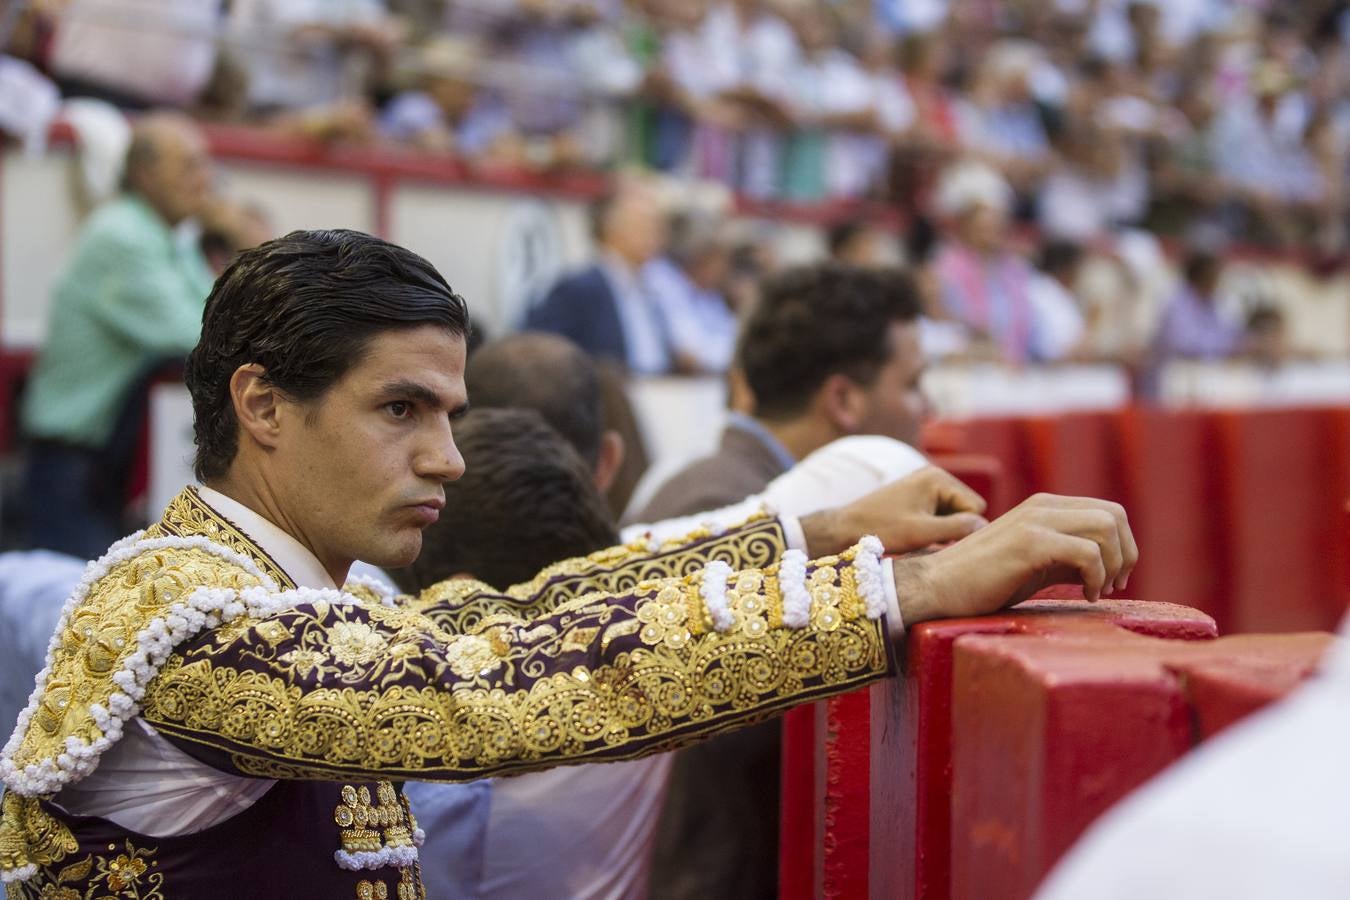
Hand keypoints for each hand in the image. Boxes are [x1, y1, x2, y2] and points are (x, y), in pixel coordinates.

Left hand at [801, 466, 987, 556]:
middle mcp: (934, 476)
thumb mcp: (922, 533)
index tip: (945, 544)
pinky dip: (935, 529)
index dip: (965, 529)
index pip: (976, 507)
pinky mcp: (918, 497)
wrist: (844, 528)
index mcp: (938, 477)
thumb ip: (957, 529)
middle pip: (967, 509)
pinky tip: (918, 538)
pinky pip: (941, 515)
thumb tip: (985, 527)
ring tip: (922, 541)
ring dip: (945, 531)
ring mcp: (925, 485)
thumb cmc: (881, 529)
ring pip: (955, 515)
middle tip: (932, 543)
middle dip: (955, 529)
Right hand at [893, 494, 1137, 625]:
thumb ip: (1068, 559)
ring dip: (1114, 564)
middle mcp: (1043, 506)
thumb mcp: (1035, 565)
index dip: (1122, 546)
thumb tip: (1108, 569)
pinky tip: (1085, 595)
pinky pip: (1088, 552)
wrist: (938, 587)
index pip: (1109, 511)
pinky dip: (1097, 577)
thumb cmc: (983, 581)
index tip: (1113, 579)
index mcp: (1045, 507)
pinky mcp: (1030, 542)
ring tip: (1097, 590)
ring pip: (1107, 527)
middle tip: (1113, 585)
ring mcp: (1036, 521)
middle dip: (1125, 554)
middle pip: (1115, 515)